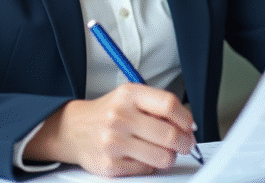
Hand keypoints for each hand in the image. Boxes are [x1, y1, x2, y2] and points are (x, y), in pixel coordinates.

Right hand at [24, 83, 197, 176]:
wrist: (74, 129)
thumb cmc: (109, 113)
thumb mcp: (130, 98)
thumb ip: (157, 106)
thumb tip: (188, 126)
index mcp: (128, 94)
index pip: (168, 104)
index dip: (186, 118)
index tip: (190, 126)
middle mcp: (120, 116)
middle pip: (169, 134)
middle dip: (185, 143)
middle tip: (186, 144)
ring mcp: (114, 142)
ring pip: (162, 157)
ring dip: (169, 157)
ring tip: (163, 152)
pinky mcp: (110, 165)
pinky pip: (146, 170)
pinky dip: (149, 166)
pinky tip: (140, 157)